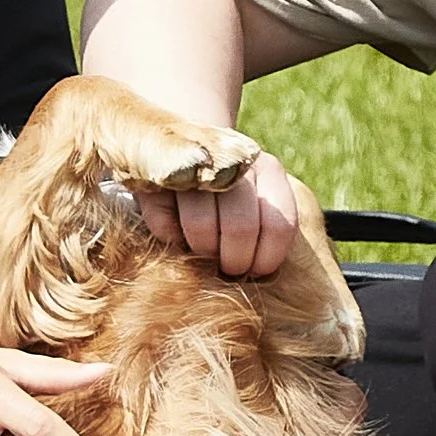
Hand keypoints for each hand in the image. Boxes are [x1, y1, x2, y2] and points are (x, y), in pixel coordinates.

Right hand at [136, 144, 300, 276]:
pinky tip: (177, 233)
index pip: (279, 225)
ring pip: (200, 225)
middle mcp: (235, 162)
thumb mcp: (259, 208)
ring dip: (201, 252)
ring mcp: (192, 164)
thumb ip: (269, 231)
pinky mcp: (155, 176)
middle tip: (226, 269)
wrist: (180, 162)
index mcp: (269, 171)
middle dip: (233, 261)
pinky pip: (165, 225)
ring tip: (203, 251)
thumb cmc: (231, 202)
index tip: (254, 272)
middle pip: (241, 227)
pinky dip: (171, 240)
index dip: (266, 259)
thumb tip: (267, 273)